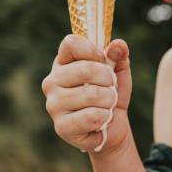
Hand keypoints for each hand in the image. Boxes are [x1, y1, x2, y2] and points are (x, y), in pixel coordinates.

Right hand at [42, 34, 132, 153]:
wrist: (113, 127)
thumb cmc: (110, 94)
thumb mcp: (118, 71)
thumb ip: (118, 55)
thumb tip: (118, 44)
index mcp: (62, 63)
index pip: (71, 44)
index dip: (93, 51)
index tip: (104, 62)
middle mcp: (52, 82)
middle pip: (85, 69)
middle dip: (109, 80)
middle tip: (111, 88)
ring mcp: (53, 105)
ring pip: (92, 95)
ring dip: (109, 100)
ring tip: (107, 105)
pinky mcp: (61, 127)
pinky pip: (92, 117)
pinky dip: (105, 117)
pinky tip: (101, 120)